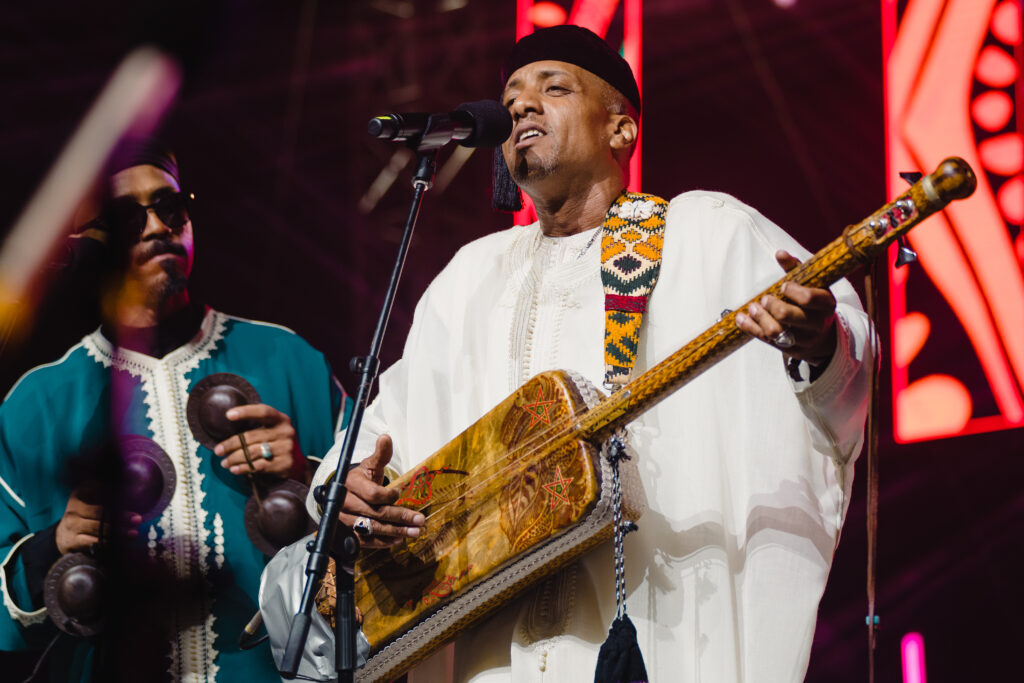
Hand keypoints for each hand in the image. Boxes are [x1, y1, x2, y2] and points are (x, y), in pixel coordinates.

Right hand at [56, 484, 140, 554]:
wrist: (66, 536)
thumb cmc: (88, 517)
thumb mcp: (98, 504)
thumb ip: (114, 503)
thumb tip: (135, 512)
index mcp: (81, 492)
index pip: (101, 492)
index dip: (118, 497)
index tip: (130, 501)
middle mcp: (74, 507)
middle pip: (102, 511)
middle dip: (122, 516)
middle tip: (137, 520)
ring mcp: (71, 524)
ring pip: (99, 527)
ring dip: (118, 531)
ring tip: (133, 533)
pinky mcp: (71, 540)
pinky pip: (94, 541)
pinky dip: (108, 543)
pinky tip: (117, 543)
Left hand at [213, 404, 300, 478]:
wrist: (297, 464)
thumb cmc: (277, 444)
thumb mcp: (272, 430)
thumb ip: (256, 427)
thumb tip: (226, 429)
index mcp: (281, 419)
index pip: (263, 411)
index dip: (246, 412)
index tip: (228, 415)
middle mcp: (286, 432)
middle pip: (251, 436)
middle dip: (231, 444)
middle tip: (218, 450)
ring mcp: (286, 448)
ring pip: (252, 453)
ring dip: (234, 458)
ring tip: (224, 463)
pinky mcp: (285, 463)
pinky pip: (258, 466)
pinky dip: (244, 468)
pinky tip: (235, 469)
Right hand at [336, 435, 424, 548]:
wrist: (345, 493)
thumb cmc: (362, 478)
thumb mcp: (370, 464)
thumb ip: (381, 454)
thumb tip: (386, 437)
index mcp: (351, 484)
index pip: (372, 494)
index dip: (388, 495)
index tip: (400, 494)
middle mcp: (345, 503)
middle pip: (375, 513)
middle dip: (400, 517)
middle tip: (420, 520)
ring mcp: (345, 520)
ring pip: (372, 529)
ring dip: (395, 532)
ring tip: (414, 532)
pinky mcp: (348, 533)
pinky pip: (365, 541)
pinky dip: (382, 542)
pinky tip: (398, 540)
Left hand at [734, 250, 837, 364]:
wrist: (821, 337)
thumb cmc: (813, 304)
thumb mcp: (812, 285)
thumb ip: (795, 268)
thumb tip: (780, 253)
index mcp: (826, 304)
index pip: (809, 298)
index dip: (792, 291)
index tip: (783, 286)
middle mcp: (817, 324)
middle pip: (787, 316)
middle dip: (771, 305)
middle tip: (764, 298)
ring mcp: (803, 339)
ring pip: (775, 331)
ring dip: (759, 317)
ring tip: (752, 307)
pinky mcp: (789, 349)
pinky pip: (766, 340)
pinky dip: (750, 328)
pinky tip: (741, 318)